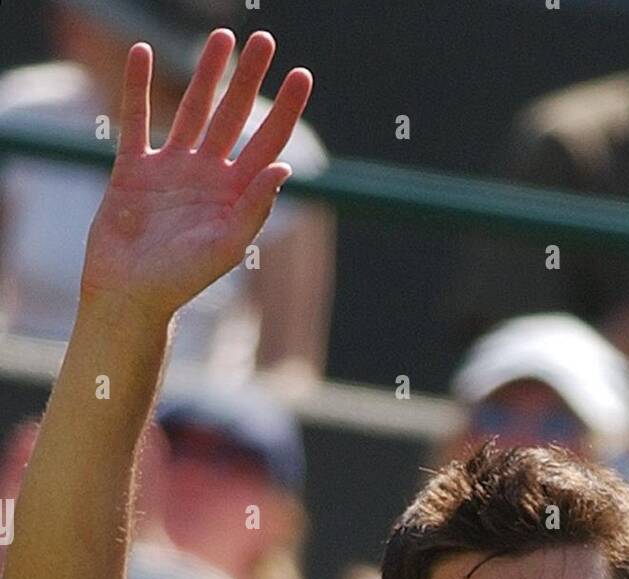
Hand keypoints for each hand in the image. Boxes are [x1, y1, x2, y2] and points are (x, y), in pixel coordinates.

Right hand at [80, 29, 312, 319]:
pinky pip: (136, 119)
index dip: (285, 111)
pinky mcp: (134, 169)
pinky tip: (141, 54)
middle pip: (233, 116)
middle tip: (265, 40)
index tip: (302, 75)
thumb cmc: (182, 280)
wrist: (130, 294)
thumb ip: (255, 207)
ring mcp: (171, 169)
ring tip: (222, 38)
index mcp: (234, 194)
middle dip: (248, 79)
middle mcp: (207, 176)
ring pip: (192, 110)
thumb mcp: (226, 246)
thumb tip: (284, 166)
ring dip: (206, 75)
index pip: (267, 143)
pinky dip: (138, 87)